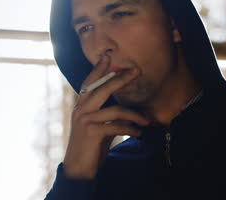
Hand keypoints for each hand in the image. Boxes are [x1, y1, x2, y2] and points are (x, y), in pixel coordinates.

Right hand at [62, 55, 149, 179]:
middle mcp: (81, 109)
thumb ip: (106, 114)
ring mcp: (85, 120)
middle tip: (136, 70)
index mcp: (81, 105)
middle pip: (102, 88)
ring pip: (114, 109)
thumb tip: (126, 108)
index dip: (98, 68)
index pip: (89, 83)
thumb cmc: (90, 146)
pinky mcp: (92, 132)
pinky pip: (116, 126)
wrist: (78, 168)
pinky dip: (130, 129)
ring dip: (134, 115)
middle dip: (120, 78)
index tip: (107, 56)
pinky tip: (139, 133)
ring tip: (147, 120)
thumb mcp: (98, 125)